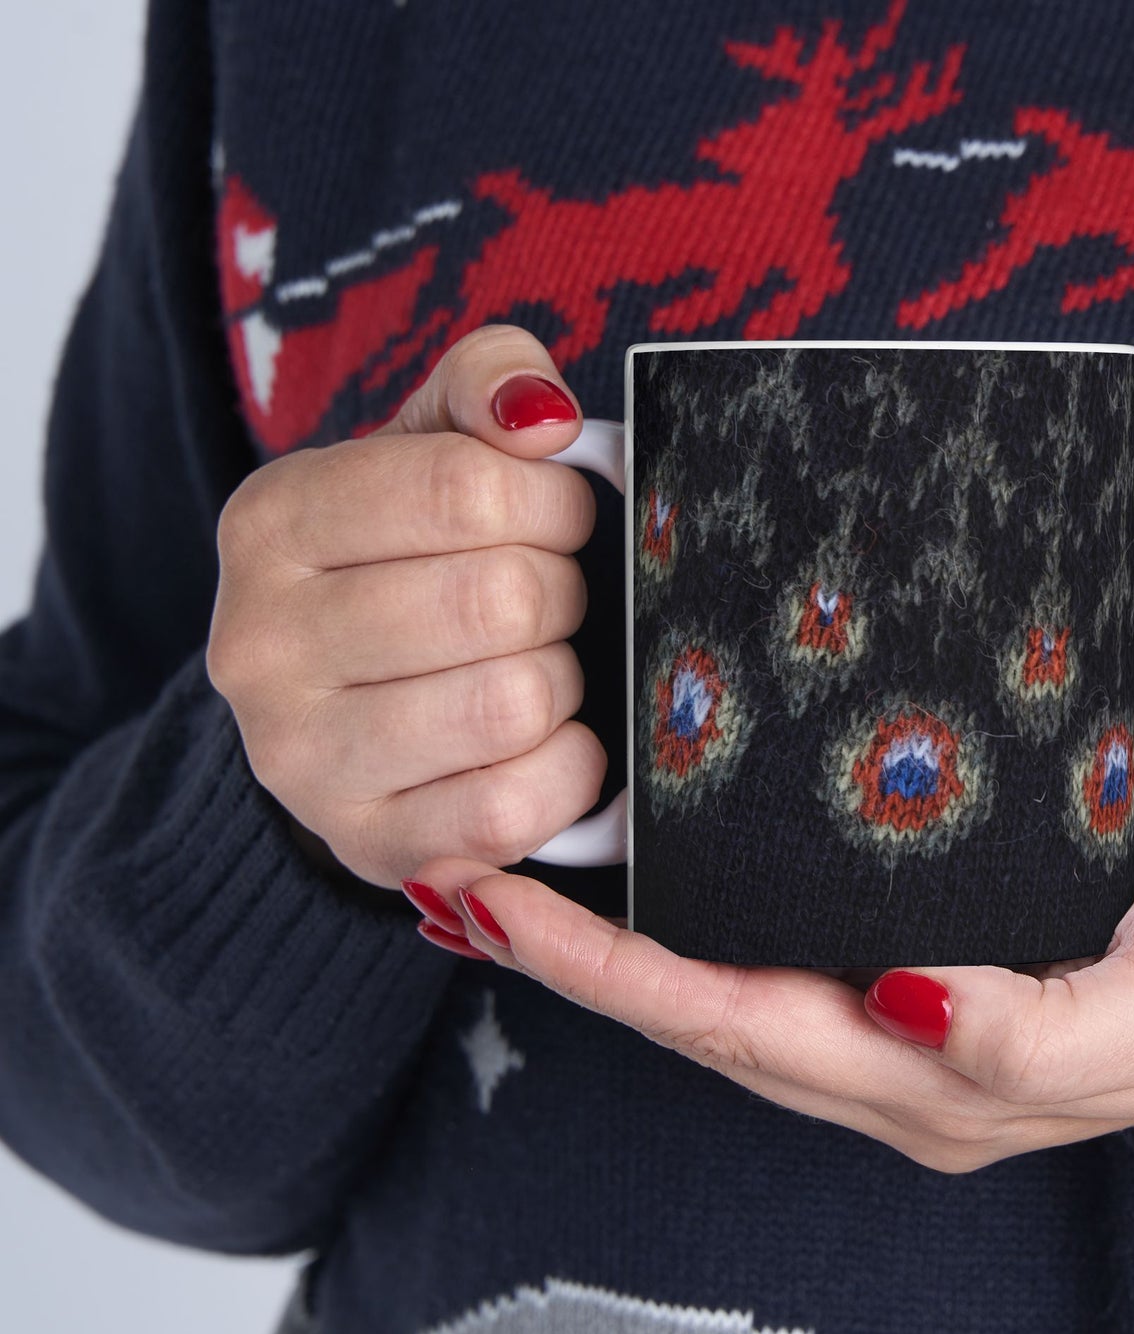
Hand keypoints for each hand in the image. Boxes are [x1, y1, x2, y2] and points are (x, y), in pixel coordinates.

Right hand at [207, 325, 603, 887]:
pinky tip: (547, 742)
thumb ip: (486, 385)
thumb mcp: (428, 447)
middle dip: (561, 594)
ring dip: (561, 681)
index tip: (557, 519)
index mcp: (272, 522)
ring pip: (512, 703)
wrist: (345, 707)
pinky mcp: (368, 844)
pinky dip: (567, 769)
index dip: (552, 503)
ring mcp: (303, 760)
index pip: (465, 488)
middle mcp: (261, 644)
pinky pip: (513, 808)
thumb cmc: (407, 562)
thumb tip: (542, 417)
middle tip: (548, 601)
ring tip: (536, 667)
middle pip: (500, 600)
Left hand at [407, 827, 1133, 1169]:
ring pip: (721, 986)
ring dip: (609, 942)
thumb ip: (1046, 1029)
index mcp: (943, 1077)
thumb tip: (909, 1007)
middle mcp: (898, 1057)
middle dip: (571, 955)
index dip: (609, 970)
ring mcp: (904, 1016)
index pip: (736, 1022)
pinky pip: (773, 950)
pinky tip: (645, 878)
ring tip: (507, 875)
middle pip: (697, 1010)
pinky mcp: (926, 961)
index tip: (499, 903)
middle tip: (455, 875)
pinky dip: (686, 922)